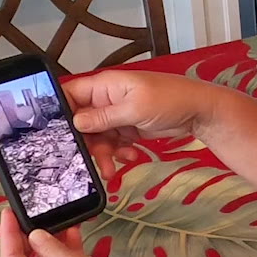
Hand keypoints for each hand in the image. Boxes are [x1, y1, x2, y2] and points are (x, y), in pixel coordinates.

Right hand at [63, 70, 224, 182]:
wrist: (199, 112)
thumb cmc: (170, 99)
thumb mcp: (134, 108)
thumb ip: (104, 117)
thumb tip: (76, 122)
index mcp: (105, 85)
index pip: (70, 95)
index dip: (60, 113)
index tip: (56, 136)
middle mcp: (107, 99)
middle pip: (82, 122)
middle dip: (86, 143)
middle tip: (89, 161)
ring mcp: (118, 114)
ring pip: (98, 137)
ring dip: (103, 154)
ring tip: (111, 170)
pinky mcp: (128, 128)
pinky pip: (114, 143)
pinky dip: (118, 153)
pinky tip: (129, 157)